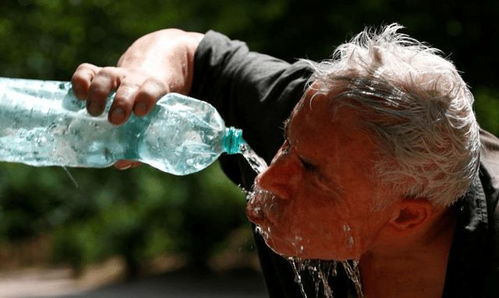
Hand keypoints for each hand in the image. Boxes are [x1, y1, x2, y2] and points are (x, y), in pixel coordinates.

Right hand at [71, 29, 203, 169]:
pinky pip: (87, 71)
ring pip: (107, 76)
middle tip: (115, 120)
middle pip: (129, 85)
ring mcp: (116, 75)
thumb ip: (142, 143)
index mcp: (155, 90)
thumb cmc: (152, 108)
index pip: (154, 89)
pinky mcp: (98, 73)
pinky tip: (77, 96)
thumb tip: (121, 163)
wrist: (147, 77)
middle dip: (122, 100)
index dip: (147, 98)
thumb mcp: (155, 121)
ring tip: (93, 112)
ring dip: (98, 93)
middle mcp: (135, 80)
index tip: (140, 112)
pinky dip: (80, 80)